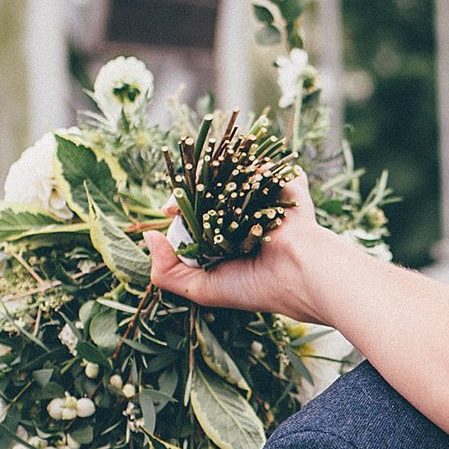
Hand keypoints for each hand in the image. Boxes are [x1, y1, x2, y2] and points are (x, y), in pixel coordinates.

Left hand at [141, 173, 331, 321]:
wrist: (300, 273)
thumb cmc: (254, 285)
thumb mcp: (200, 289)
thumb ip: (167, 271)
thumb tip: (148, 236)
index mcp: (226, 244)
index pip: (195, 219)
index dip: (179, 211)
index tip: (169, 209)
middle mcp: (244, 221)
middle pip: (210, 193)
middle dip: (192, 187)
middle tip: (182, 192)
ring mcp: (265, 202)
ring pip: (234, 176)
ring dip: (216, 168)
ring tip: (200, 168)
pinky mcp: (284, 187)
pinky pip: (263, 164)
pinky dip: (248, 159)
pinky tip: (229, 158)